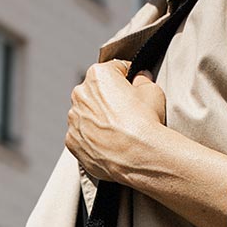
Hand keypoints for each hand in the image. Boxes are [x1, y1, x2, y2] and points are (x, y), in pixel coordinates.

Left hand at [66, 60, 166, 183]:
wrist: (138, 156)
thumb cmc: (145, 122)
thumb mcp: (153, 91)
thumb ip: (143, 80)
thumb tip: (140, 79)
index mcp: (98, 75)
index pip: (115, 70)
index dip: (128, 79)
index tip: (135, 88)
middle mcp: (80, 94)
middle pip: (97, 92)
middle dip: (110, 99)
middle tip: (128, 113)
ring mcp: (74, 119)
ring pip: (87, 114)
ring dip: (100, 119)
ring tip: (120, 132)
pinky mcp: (72, 141)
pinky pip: (83, 135)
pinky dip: (94, 138)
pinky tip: (110, 144)